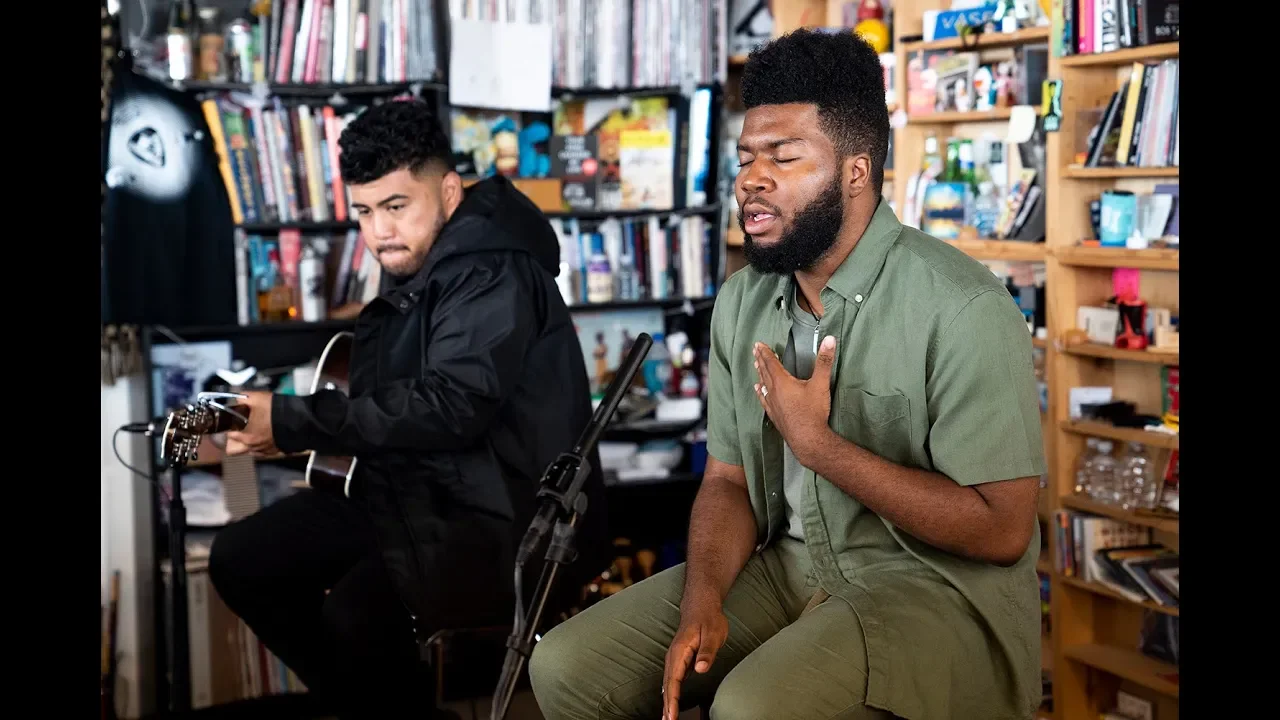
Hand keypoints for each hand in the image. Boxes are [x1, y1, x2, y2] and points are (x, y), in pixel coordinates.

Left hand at [224, 391, 277, 455]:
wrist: (299, 419)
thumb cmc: (277, 410)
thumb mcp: (255, 397)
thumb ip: (241, 399)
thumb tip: (235, 399)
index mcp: (244, 434)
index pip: (226, 435)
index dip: (226, 426)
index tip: (229, 421)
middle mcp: (252, 445)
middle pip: (232, 449)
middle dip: (233, 439)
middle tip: (237, 428)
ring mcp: (264, 450)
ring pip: (246, 452)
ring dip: (246, 444)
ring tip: (251, 432)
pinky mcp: (275, 451)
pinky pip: (261, 452)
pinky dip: (259, 446)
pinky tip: (264, 436)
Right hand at [661, 596, 727, 719]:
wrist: (700, 605)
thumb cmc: (708, 619)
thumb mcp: (713, 634)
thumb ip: (707, 652)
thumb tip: (701, 669)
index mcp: (680, 651)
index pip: (674, 680)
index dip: (672, 699)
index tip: (672, 715)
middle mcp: (674, 656)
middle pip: (667, 685)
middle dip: (667, 705)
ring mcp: (675, 658)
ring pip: (668, 683)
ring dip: (667, 701)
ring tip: (667, 718)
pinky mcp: (679, 659)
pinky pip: (672, 679)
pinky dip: (671, 692)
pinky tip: (671, 702)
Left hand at [753, 336, 836, 466]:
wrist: (808, 440)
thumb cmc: (814, 412)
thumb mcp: (821, 384)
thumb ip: (824, 361)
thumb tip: (829, 339)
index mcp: (782, 382)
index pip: (771, 363)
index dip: (766, 352)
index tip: (758, 344)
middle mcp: (774, 392)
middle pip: (765, 372)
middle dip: (760, 360)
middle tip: (754, 350)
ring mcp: (772, 404)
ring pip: (763, 385)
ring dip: (760, 374)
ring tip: (755, 365)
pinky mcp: (774, 415)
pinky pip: (764, 399)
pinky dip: (760, 391)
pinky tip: (758, 389)